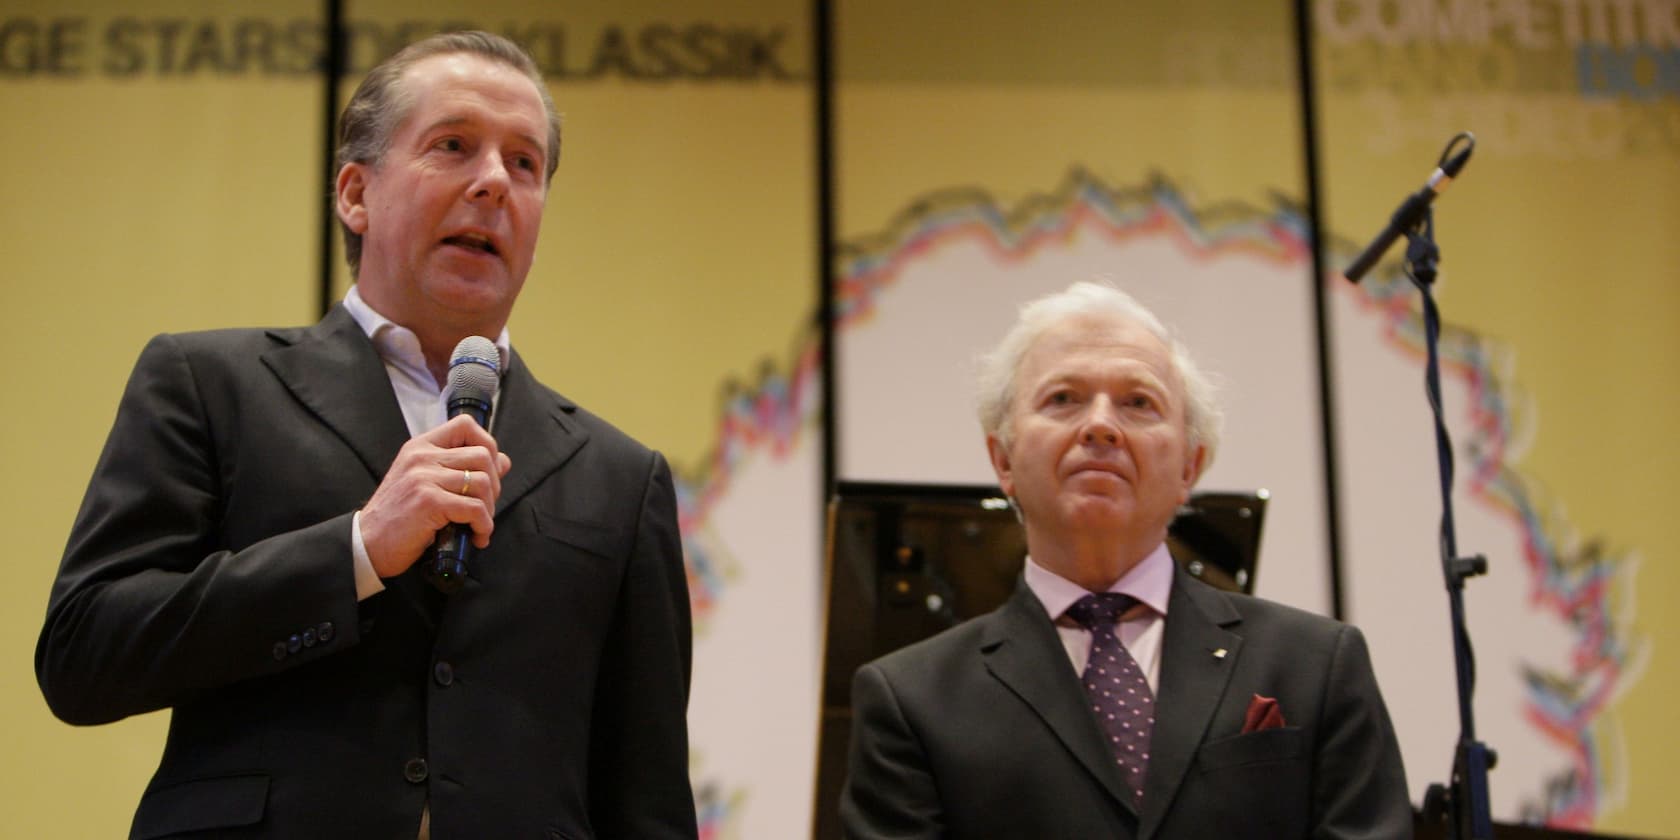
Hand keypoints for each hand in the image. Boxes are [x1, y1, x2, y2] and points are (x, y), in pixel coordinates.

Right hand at [359, 414, 513, 577]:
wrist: (368, 543)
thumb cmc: (399, 515)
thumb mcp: (425, 482)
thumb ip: (459, 467)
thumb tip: (502, 461)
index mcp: (421, 446)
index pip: (465, 425)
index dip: (487, 444)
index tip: (489, 470)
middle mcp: (422, 456)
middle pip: (482, 456)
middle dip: (494, 485)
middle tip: (485, 507)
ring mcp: (424, 477)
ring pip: (481, 483)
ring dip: (489, 509)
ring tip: (479, 524)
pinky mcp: (429, 501)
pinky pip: (474, 508)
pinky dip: (484, 526)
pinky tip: (477, 536)